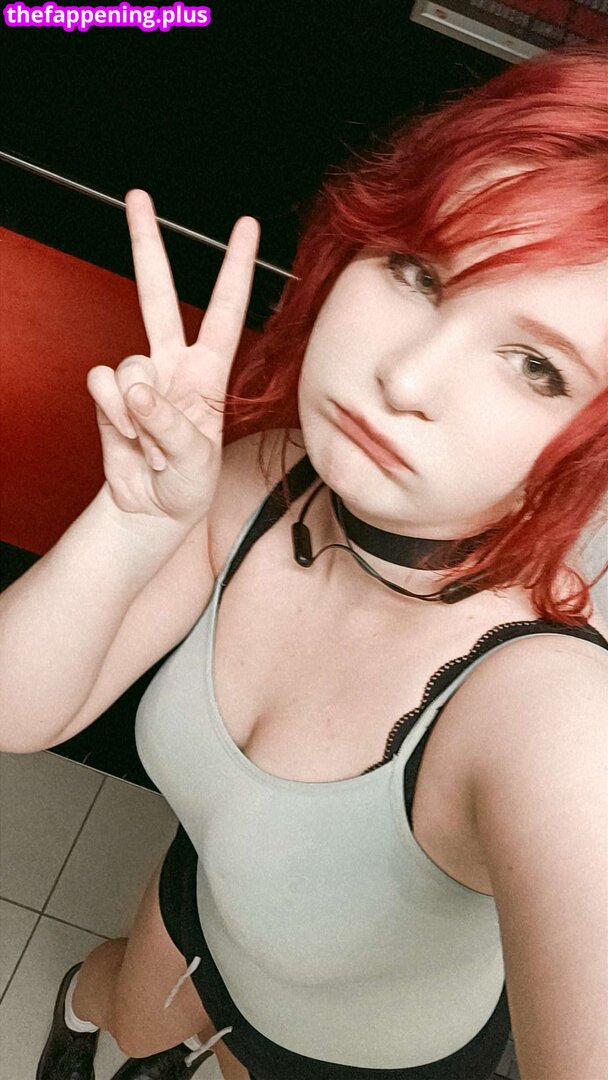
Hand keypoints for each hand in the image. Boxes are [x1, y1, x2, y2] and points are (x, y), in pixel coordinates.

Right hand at [86, 189, 259, 526]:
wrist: (151, 510)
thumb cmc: (189, 484)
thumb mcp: (196, 460)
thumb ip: (168, 422)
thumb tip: (134, 388)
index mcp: (209, 373)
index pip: (224, 310)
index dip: (235, 268)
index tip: (245, 225)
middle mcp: (173, 365)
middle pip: (157, 295)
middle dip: (147, 244)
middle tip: (138, 197)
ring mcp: (138, 379)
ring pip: (129, 362)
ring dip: (139, 413)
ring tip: (154, 445)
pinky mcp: (109, 397)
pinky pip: (102, 386)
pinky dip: (113, 417)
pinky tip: (128, 439)